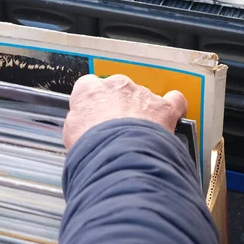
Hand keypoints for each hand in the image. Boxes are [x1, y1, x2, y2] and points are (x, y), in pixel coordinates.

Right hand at [63, 74, 187, 149]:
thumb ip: (78, 124)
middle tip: (115, 127)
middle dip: (118, 104)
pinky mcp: (163, 107)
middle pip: (117, 88)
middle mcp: (116, 86)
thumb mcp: (71, 135)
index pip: (88, 87)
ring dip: (142, 111)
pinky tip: (170, 118)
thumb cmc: (92, 149)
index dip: (92, 103)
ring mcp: (142, 95)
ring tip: (139, 134)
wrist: (118, 157)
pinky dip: (173, 108)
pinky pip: (173, 101)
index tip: (93, 115)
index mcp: (89, 91)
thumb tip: (82, 129)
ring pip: (143, 96)